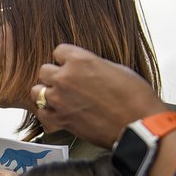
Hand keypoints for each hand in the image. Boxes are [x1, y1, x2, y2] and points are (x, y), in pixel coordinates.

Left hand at [35, 44, 166, 147]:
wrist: (138, 124)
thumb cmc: (135, 97)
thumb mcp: (115, 69)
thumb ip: (92, 66)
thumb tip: (85, 69)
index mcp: (80, 60)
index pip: (59, 51)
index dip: (66, 59)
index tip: (71, 65)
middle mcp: (65, 77)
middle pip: (45, 70)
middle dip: (55, 76)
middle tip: (67, 84)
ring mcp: (59, 99)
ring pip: (37, 91)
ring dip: (46, 93)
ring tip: (59, 97)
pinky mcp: (59, 120)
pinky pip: (40, 112)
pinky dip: (47, 112)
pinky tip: (58, 112)